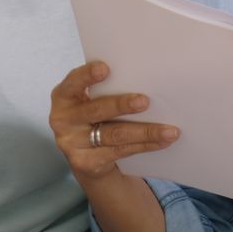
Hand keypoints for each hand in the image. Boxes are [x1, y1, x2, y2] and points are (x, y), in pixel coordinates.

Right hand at [50, 61, 179, 183]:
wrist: (87, 157)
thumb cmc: (96, 117)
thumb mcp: (92, 101)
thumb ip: (107, 90)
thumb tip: (146, 81)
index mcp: (64, 96)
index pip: (73, 83)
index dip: (86, 76)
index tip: (105, 68)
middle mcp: (63, 120)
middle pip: (96, 110)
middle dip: (121, 105)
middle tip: (145, 101)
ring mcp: (71, 143)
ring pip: (114, 135)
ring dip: (145, 131)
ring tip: (170, 130)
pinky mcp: (85, 163)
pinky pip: (120, 152)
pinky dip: (145, 146)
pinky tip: (162, 142)